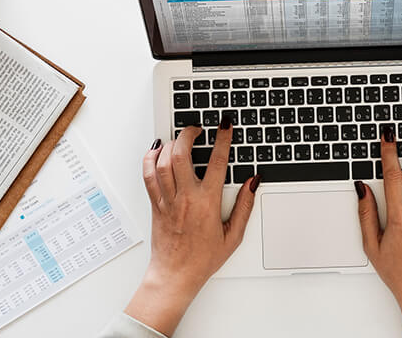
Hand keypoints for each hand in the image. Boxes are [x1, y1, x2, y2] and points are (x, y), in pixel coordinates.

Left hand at [124, 120, 258, 334]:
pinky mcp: (156, 204)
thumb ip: (245, 206)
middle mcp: (185, 198)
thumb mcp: (233, 235)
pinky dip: (150, 159)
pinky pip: (148, 176)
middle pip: (181, 154)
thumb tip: (253, 183)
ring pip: (163, 162)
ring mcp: (168, 200)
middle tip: (197, 128)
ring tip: (179, 138)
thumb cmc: (203, 259)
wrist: (175, 275)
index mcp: (207, 203)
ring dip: (170, 144)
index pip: (217, 162)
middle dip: (188, 134)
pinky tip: (156, 151)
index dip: (222, 139)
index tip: (224, 125)